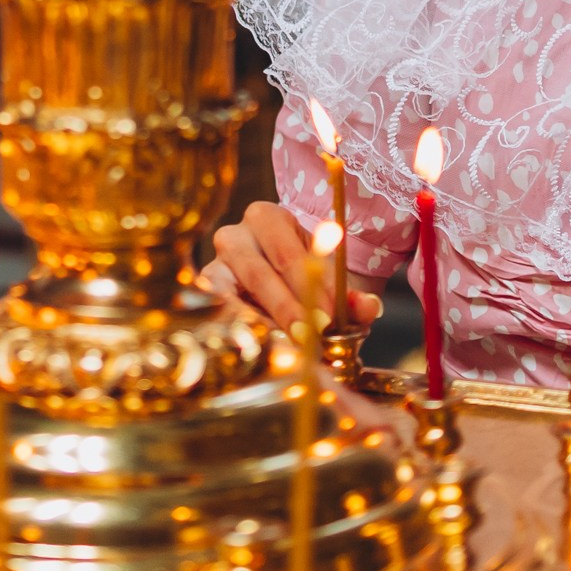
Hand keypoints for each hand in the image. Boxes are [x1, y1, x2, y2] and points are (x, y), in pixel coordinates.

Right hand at [200, 201, 382, 333]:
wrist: (285, 282)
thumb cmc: (309, 279)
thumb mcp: (334, 283)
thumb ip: (354, 296)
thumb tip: (367, 307)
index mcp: (268, 217)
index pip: (287, 253)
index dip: (308, 286)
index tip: (329, 319)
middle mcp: (234, 236)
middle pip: (258, 273)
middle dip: (287, 309)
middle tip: (311, 338)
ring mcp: (213, 266)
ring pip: (231, 297)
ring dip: (260, 326)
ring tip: (286, 351)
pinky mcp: (203, 294)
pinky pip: (214, 315)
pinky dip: (238, 334)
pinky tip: (259, 352)